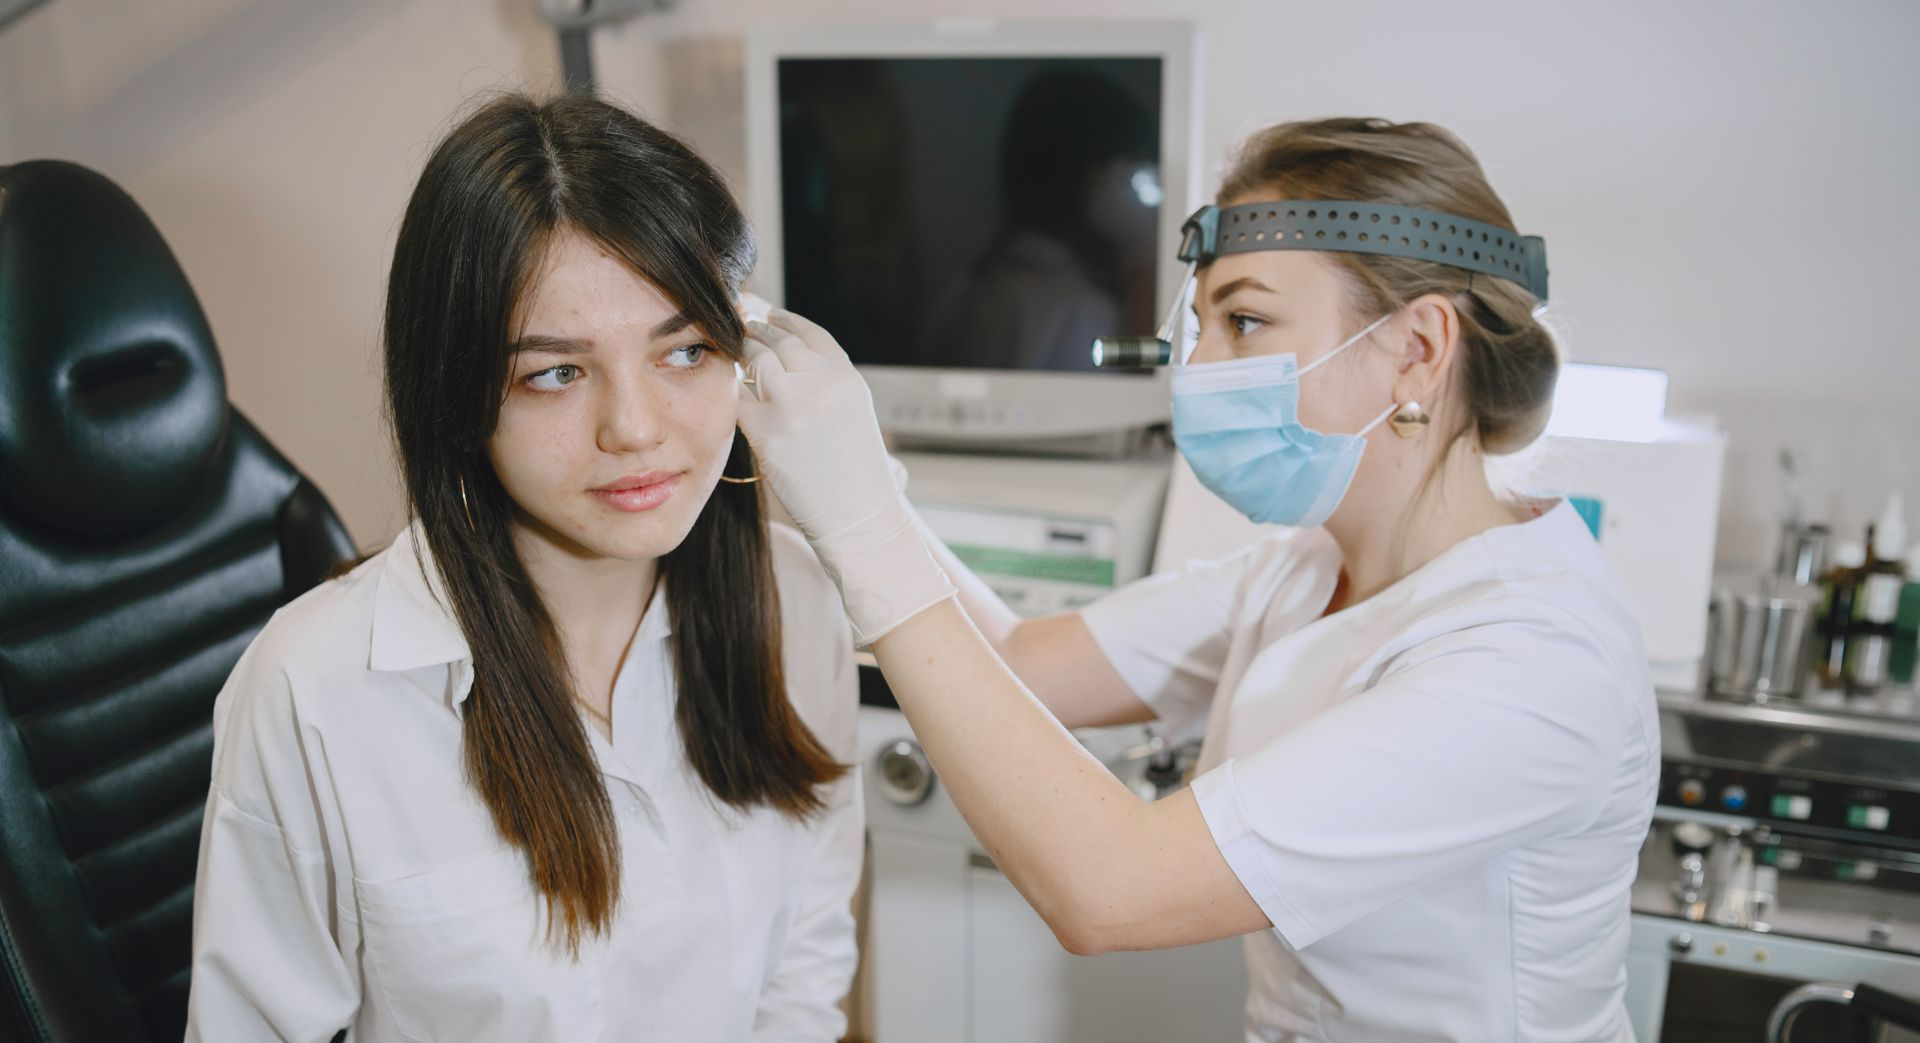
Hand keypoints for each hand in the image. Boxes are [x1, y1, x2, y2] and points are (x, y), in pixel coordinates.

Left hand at [737, 311, 952, 645]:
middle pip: (776, 340)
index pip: (809, 333)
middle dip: (754, 334)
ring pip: (754, 361)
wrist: (861, 519)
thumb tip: (789, 364)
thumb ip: (826, 387)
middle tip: (737, 331)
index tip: (767, 316)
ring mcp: (795, 404)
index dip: (784, 320)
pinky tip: (729, 400)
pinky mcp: (769, 430)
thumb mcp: (855, 418)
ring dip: (740, 359)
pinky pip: (738, 399)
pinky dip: (732, 396)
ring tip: (729, 358)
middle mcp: (823, 383)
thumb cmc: (860, 479)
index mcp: (848, 378)